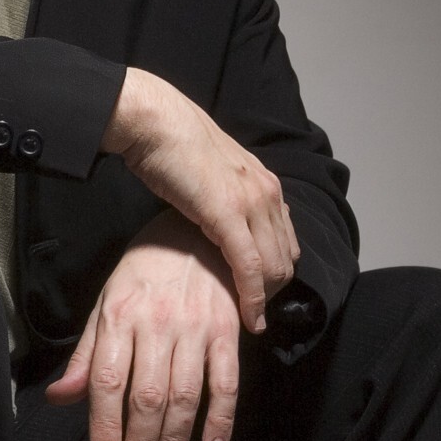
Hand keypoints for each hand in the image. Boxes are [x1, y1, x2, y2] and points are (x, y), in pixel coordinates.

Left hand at [47, 212, 246, 440]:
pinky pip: (226, 382)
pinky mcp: (228, 331)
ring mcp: (196, 328)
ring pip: (185, 395)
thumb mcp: (106, 305)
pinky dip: (221, 419)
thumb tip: (60, 399)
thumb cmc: (143, 274)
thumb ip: (87, 357)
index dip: (105, 424)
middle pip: (147, 396)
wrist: (195, 231)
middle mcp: (156, 324)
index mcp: (119, 317)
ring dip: (175, 440)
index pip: (108, 380)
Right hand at [103, 68, 298, 331]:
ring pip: (274, 266)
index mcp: (264, 182)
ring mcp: (251, 203)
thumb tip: (221, 218)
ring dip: (264, 297)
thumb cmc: (173, 146)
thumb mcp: (213, 173)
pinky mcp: (228, 215)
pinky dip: (252, 298)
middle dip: (273, 290)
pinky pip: (249, 267)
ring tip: (249, 317)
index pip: (286, 239)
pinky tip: (249, 318)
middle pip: (286, 257)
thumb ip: (227, 195)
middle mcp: (267, 192)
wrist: (154, 122)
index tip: (258, 293)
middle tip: (251, 310)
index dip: (276, 271)